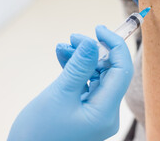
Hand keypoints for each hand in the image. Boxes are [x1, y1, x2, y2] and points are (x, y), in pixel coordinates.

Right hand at [8, 26, 132, 140]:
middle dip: (94, 51)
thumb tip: (93, 42)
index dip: (115, 46)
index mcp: (105, 112)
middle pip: (110, 72)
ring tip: (64, 46)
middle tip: (75, 38)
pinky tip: (62, 56)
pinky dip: (76, 70)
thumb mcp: (59, 95)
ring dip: (82, 59)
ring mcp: (96, 112)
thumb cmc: (38, 133)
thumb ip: (79, 67)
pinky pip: (86, 84)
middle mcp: (106, 112)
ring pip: (96, 76)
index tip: (99, 29)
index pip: (122, 71)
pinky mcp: (85, 110)